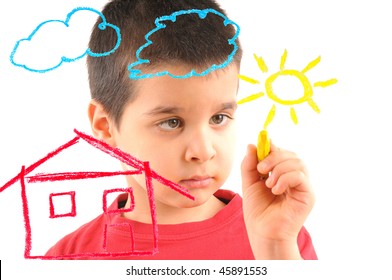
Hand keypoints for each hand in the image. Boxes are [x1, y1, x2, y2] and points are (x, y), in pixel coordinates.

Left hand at [241, 142, 314, 258]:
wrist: (263, 232)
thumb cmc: (258, 211)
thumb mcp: (249, 183)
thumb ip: (249, 165)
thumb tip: (251, 145)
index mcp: (282, 174)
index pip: (282, 152)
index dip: (272, 147)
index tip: (261, 146)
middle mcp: (294, 178)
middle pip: (291, 155)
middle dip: (274, 157)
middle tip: (260, 169)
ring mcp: (302, 186)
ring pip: (298, 162)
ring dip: (279, 169)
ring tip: (268, 184)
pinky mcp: (308, 195)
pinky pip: (300, 176)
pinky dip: (285, 179)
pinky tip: (275, 190)